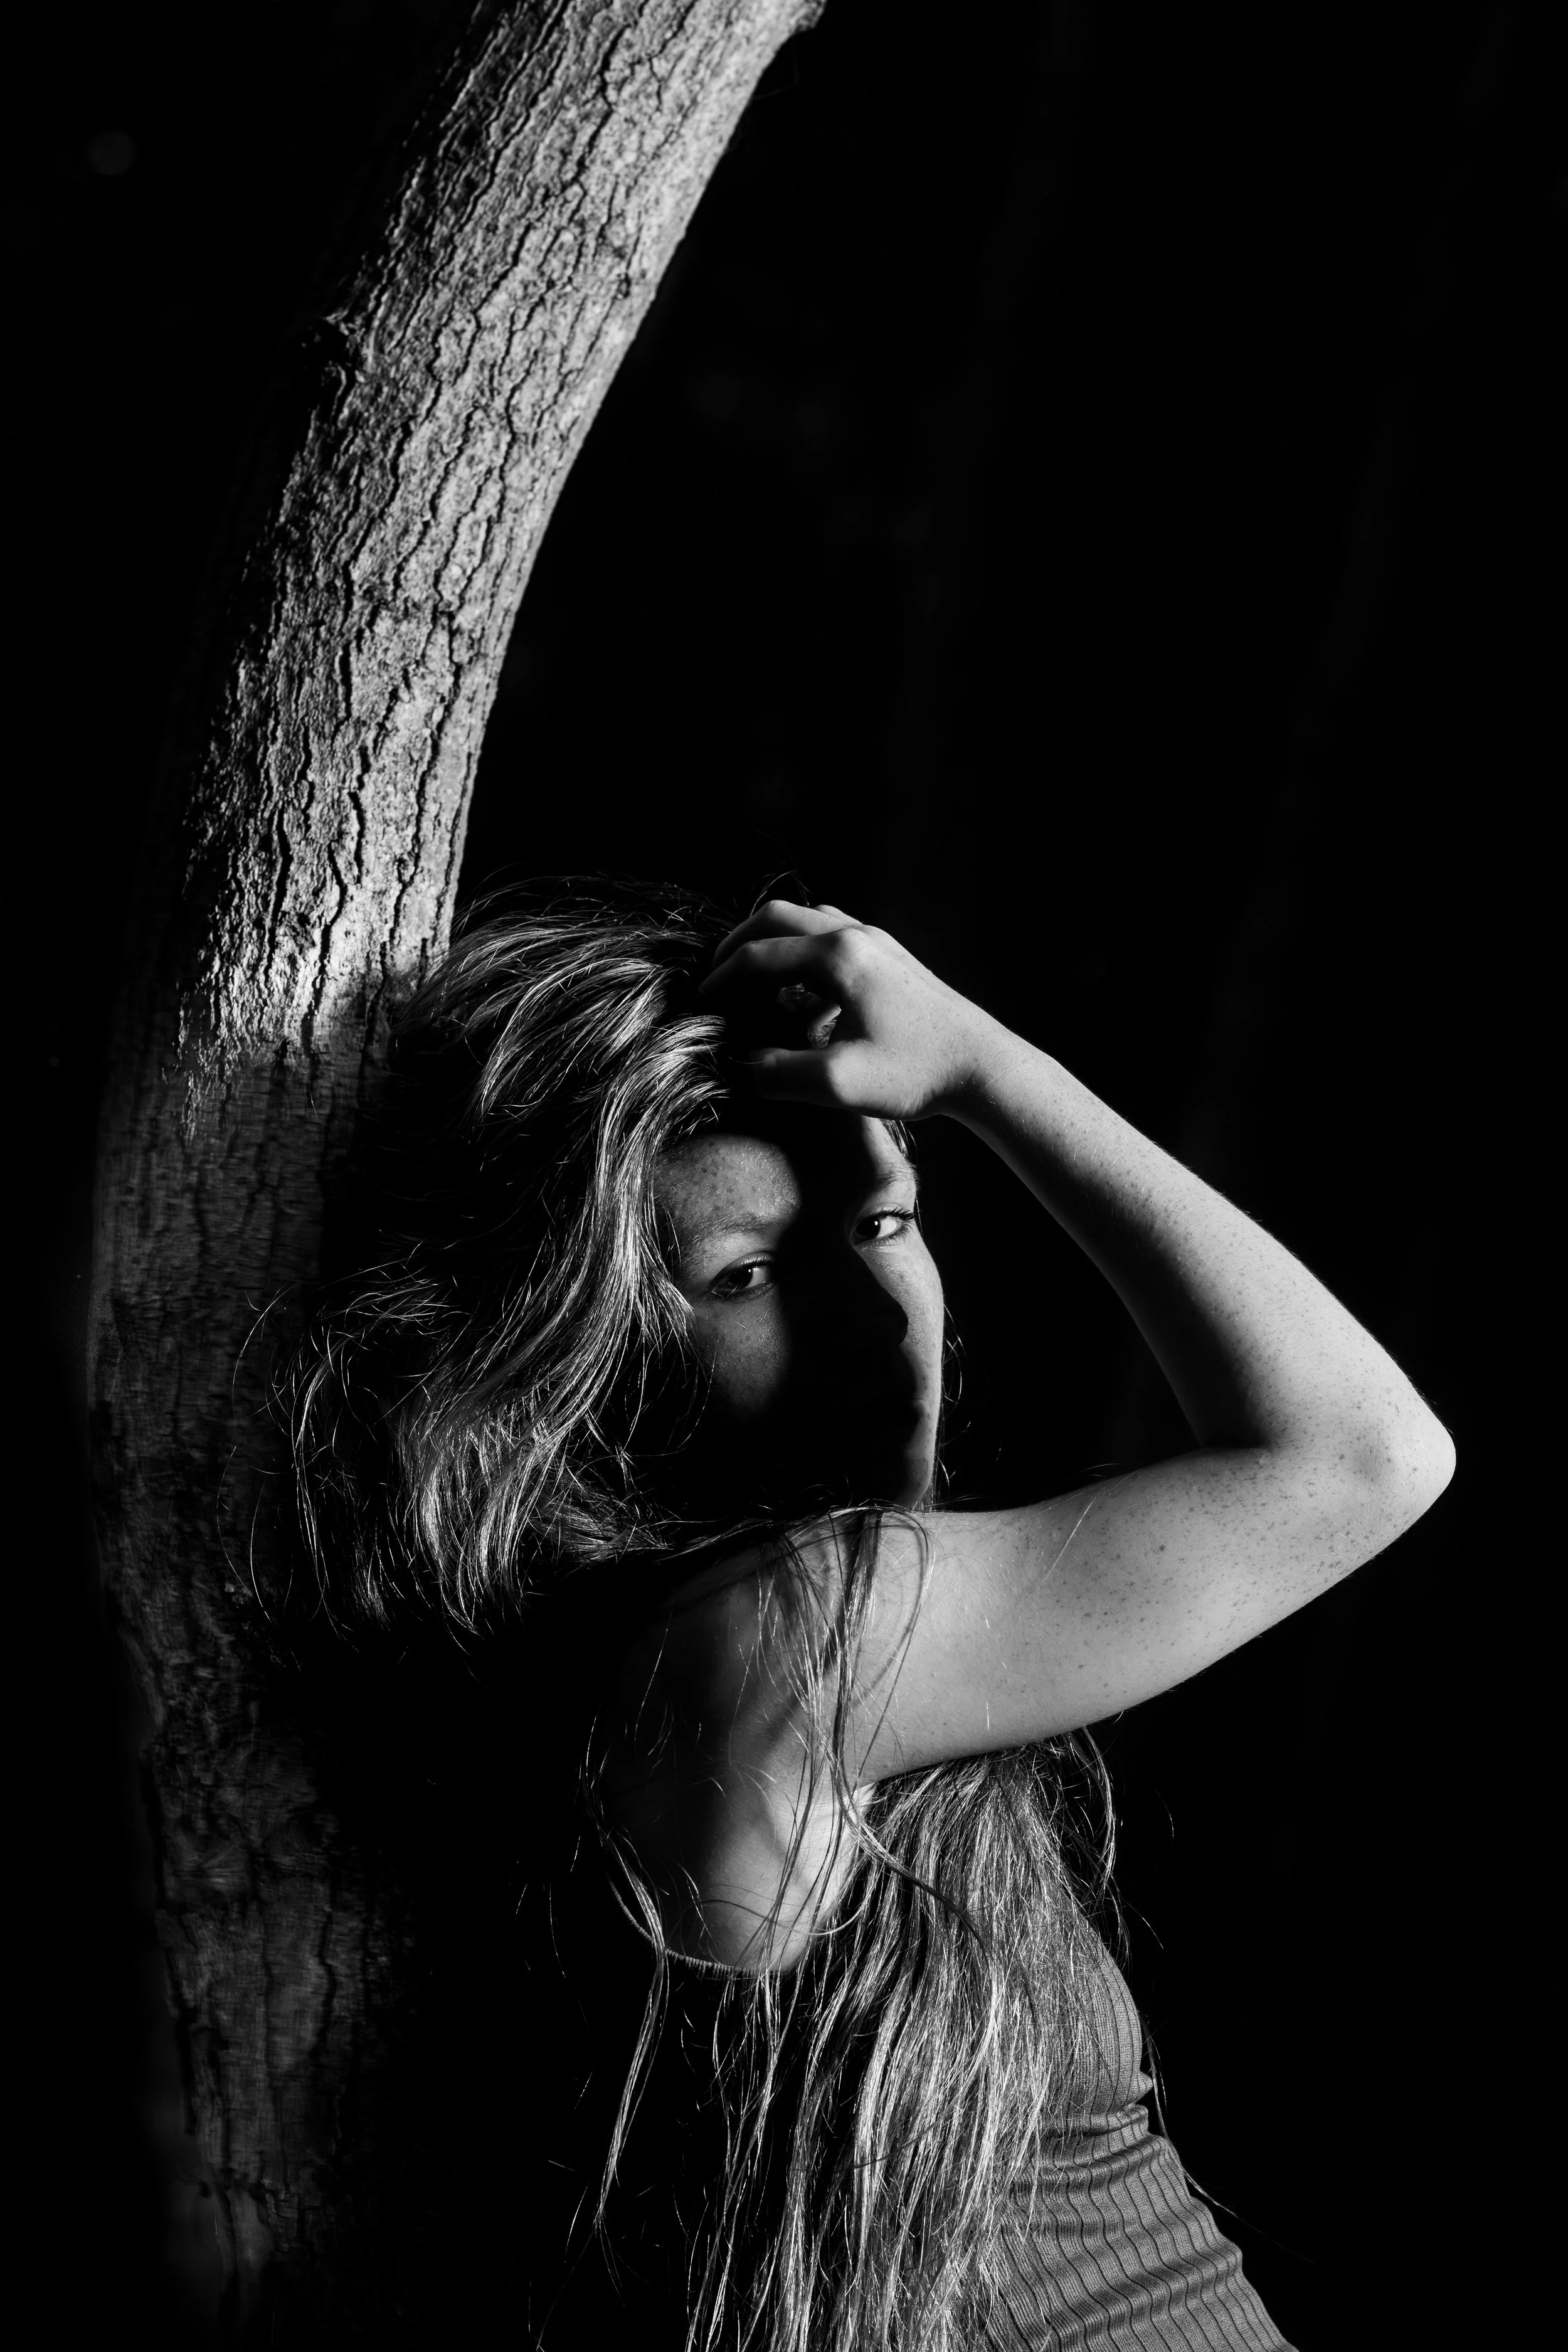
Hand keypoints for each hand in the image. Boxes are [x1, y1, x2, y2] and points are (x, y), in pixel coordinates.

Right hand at [696, 900, 1005, 1120]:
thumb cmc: (917, 1073)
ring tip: (754, 982)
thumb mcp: (838, 1084)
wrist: (984, 1068)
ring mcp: (879, 944)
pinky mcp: (894, 960)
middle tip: (716, 975)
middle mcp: (857, 936)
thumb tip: (743, 1063)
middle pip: (778, 917)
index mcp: (839, 957)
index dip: (722, 979)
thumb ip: (780, 1074)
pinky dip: (805, 957)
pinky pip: (835, 940)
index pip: (759, 956)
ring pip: (809, 922)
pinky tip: (804, 1000)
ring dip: (774, 945)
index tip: (699, 1002)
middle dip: (739, 944)